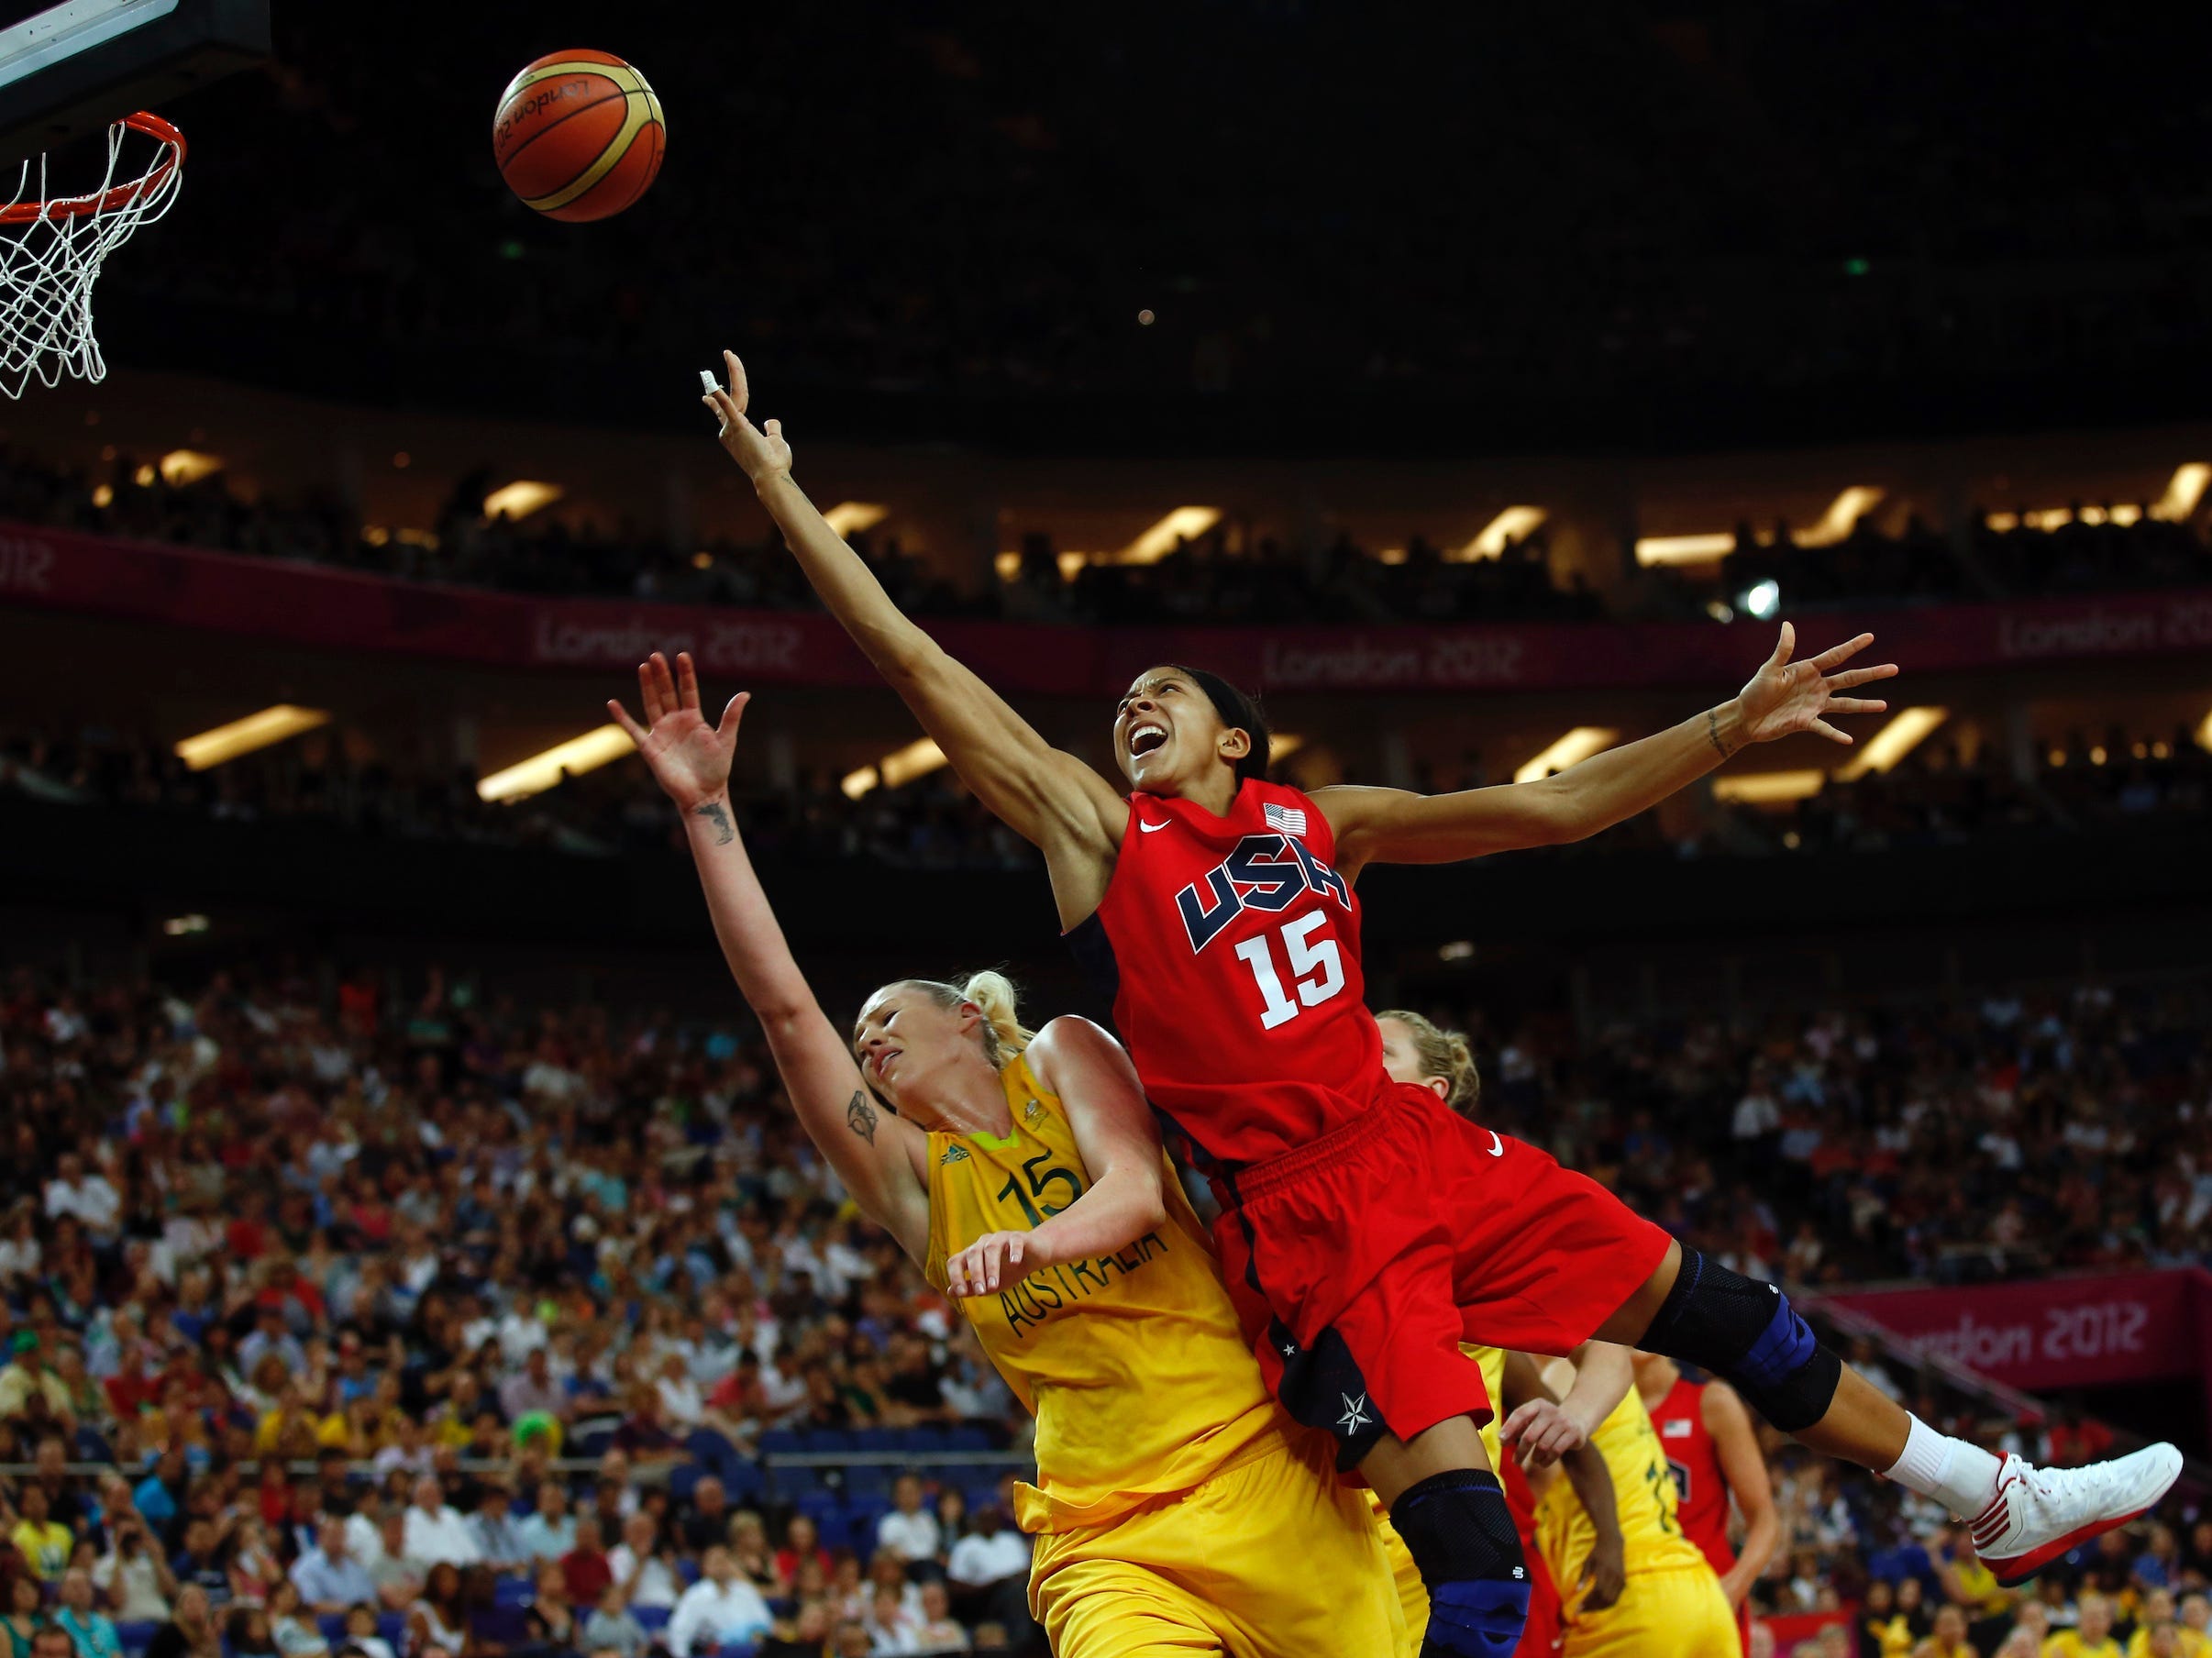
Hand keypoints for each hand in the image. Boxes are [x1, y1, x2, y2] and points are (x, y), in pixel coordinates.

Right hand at [607, 651, 749, 813]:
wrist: (704, 794)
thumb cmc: (716, 769)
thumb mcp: (726, 740)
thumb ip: (731, 717)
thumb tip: (745, 693)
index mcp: (693, 718)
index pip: (687, 690)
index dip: (685, 673)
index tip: (682, 656)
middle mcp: (675, 722)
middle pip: (666, 692)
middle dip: (662, 675)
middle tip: (656, 655)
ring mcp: (661, 733)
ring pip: (652, 704)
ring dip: (646, 687)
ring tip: (643, 667)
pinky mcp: (650, 748)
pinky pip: (632, 730)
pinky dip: (622, 718)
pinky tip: (612, 703)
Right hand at [700, 349, 792, 487]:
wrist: (773, 477)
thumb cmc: (774, 463)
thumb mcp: (775, 441)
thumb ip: (772, 429)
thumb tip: (770, 421)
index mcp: (736, 432)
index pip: (729, 408)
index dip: (718, 398)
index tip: (706, 395)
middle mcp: (729, 429)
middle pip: (732, 396)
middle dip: (733, 373)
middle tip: (729, 353)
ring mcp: (731, 428)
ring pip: (736, 395)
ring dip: (735, 373)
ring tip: (730, 354)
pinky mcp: (737, 427)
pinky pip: (728, 408)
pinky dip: (720, 398)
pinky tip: (712, 388)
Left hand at [945, 1231, 1033, 1297]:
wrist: (1034, 1257)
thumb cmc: (1010, 1271)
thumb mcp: (990, 1285)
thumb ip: (971, 1288)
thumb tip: (951, 1292)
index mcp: (973, 1254)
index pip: (955, 1260)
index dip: (955, 1276)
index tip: (962, 1293)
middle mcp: (984, 1243)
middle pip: (973, 1253)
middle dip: (976, 1274)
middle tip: (981, 1292)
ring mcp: (1001, 1237)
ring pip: (991, 1248)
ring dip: (991, 1267)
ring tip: (994, 1285)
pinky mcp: (1019, 1237)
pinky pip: (1014, 1241)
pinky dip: (1013, 1251)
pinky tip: (1015, 1262)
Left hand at [1498, 1398, 1590, 1469]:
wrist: (1577, 1418)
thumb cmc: (1548, 1422)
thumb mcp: (1534, 1418)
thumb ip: (1518, 1427)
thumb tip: (1502, 1441)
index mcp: (1537, 1404)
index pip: (1520, 1414)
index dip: (1509, 1428)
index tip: (1501, 1441)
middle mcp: (1550, 1411)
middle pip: (1530, 1435)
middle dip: (1520, 1451)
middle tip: (1515, 1461)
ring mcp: (1563, 1422)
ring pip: (1543, 1446)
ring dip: (1535, 1457)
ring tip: (1534, 1460)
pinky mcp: (1573, 1434)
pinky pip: (1556, 1451)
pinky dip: (1546, 1460)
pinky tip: (1542, 1463)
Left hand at [1579, 1537, 1625, 1612]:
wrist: (1613, 1544)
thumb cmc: (1597, 1552)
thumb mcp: (1588, 1561)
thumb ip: (1583, 1576)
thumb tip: (1577, 1590)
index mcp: (1604, 1571)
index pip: (1597, 1591)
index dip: (1588, 1601)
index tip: (1578, 1607)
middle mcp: (1614, 1577)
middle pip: (1604, 1598)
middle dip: (1592, 1607)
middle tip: (1581, 1610)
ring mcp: (1620, 1580)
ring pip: (1611, 1600)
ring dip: (1600, 1608)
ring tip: (1588, 1609)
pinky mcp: (1623, 1582)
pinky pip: (1616, 1598)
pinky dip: (1607, 1604)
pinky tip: (1598, 1604)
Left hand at [1732, 623, 1896, 747]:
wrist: (1745, 717)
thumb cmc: (1755, 690)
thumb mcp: (1769, 669)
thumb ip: (1782, 650)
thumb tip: (1788, 625)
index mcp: (1808, 670)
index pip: (1834, 656)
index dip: (1852, 646)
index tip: (1870, 636)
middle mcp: (1816, 687)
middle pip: (1849, 679)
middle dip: (1871, 673)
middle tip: (1894, 668)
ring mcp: (1814, 705)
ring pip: (1845, 704)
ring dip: (1864, 705)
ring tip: (1884, 705)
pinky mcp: (1806, 722)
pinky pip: (1824, 728)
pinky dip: (1835, 734)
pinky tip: (1849, 740)